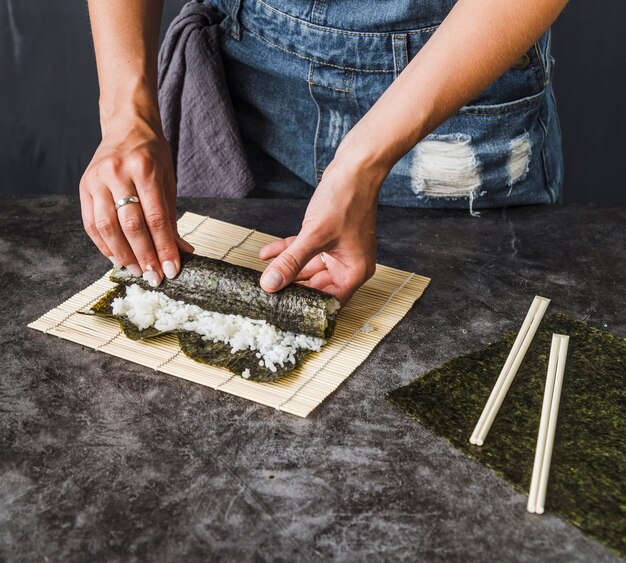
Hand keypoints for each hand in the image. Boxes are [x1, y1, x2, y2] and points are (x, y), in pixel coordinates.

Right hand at [80, 117, 192, 285]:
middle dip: (145, 256)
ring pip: (108, 227)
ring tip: (138, 272)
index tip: (172, 270)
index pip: (156, 218)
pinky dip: (104, 246)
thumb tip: (182, 252)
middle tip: (155, 277)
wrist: (126, 125)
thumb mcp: (168, 181)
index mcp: (145, 169)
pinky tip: (117, 259)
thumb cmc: (152, 155)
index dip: (164, 248)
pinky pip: (91, 224)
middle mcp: (118, 173)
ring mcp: (97, 179)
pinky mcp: (83, 186)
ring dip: (123, 255)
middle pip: (131, 225)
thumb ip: (171, 217)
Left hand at [259, 138, 386, 304]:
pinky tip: (267, 253)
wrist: (356, 167)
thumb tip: (271, 284)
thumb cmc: (346, 200)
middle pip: (317, 285)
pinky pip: (305, 249)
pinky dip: (288, 250)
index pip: (329, 300)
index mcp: (355, 271)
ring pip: (308, 267)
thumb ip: (291, 262)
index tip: (283, 309)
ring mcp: (339, 250)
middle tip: (268, 292)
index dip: (307, 306)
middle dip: (292, 286)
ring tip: (263, 273)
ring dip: (286, 267)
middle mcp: (348, 264)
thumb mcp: (314, 236)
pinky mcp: (328, 237)